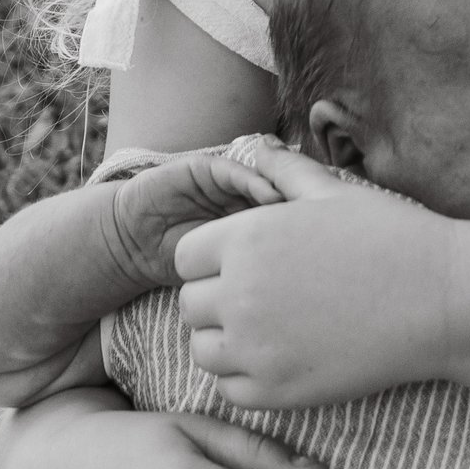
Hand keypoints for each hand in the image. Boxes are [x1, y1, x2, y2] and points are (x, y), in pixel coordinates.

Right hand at [98, 140, 309, 297]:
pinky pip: (235, 171)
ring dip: (287, 191)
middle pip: (287, 197)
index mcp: (255, 228)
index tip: (338, 247)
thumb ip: (257, 280)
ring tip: (303, 208)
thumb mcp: (224, 278)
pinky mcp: (204, 168)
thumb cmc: (178, 267)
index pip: (294, 222)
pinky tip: (270, 196)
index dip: (317, 231)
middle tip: (330, 223)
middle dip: (308, 208)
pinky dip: (254, 181)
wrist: (130, 244)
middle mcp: (244, 200)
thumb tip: (307, 300)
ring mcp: (226, 182)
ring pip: (266, 180)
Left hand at [174, 168, 455, 408]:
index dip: (210, 259)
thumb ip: (283, 172)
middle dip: (216, 300)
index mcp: (246, 239)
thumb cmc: (390, 237)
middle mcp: (240, 294)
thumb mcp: (332, 193)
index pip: (185, 257)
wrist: (441, 300)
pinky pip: (230, 388)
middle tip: (262, 297)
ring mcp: (256, 348)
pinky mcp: (276, 391)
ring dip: (226, 341)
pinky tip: (283, 356)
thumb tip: (255, 148)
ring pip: (203, 350)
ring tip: (269, 328)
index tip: (244, 263)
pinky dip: (247, 378)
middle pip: (189, 305)